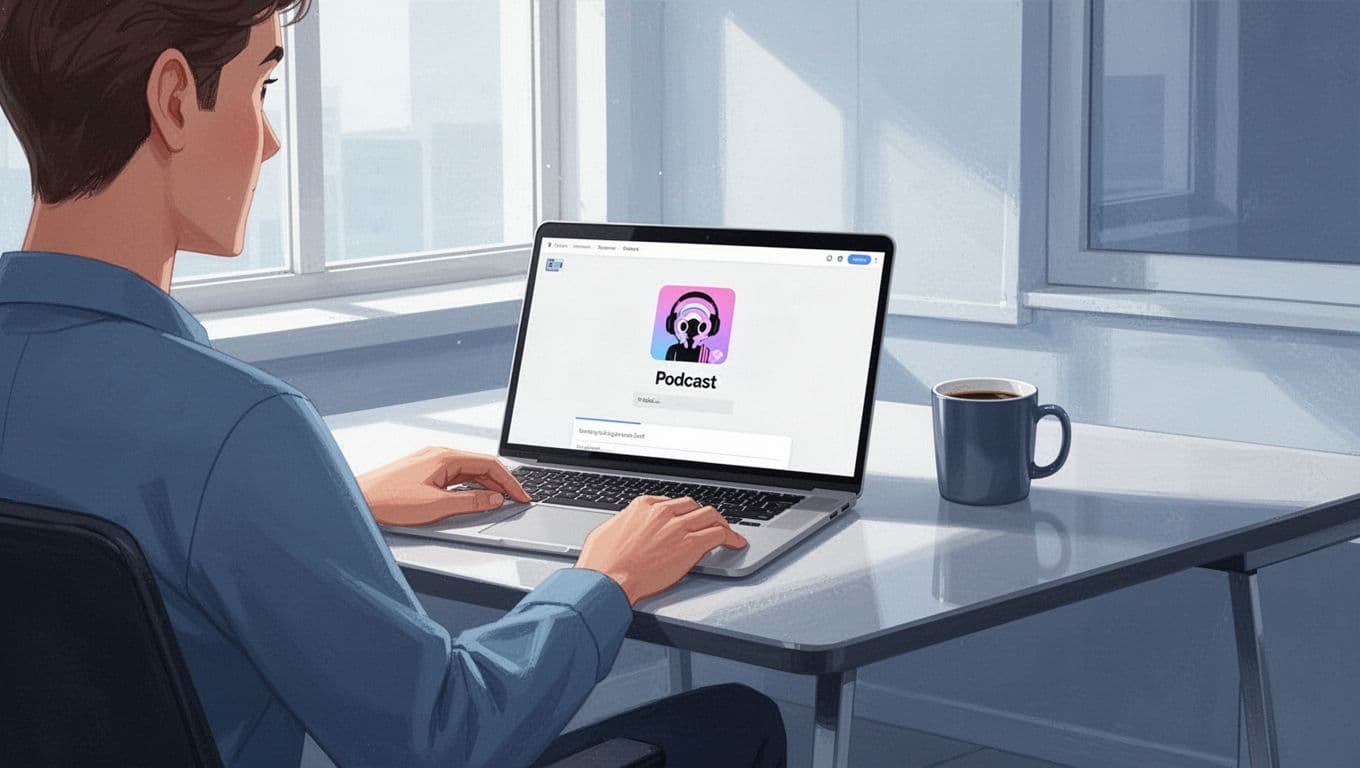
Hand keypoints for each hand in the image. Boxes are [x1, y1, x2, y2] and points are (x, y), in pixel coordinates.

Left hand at [356, 446, 530, 525]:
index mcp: (445, 457)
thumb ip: (470, 502)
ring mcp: (429, 462)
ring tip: (498, 502)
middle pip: (480, 466)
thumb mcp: (436, 506)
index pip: (489, 464)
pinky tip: (472, 499)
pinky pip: (454, 477)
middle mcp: (438, 454)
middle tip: (515, 501)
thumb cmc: (387, 501)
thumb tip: (494, 499)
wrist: (356, 501)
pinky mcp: (422, 472)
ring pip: (468, 472)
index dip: (510, 482)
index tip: (522, 496)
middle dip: (501, 483)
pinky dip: (469, 487)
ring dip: (485, 486)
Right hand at [575, 496, 747, 604]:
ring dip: (720, 523)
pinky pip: (719, 535)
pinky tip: (735, 543)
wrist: (608, 579)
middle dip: (702, 515)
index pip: (672, 502)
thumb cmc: (602, 562)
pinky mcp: (691, 545)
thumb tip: (626, 529)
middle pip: (693, 506)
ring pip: (710, 515)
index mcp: (643, 506)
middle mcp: (663, 512)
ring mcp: (678, 527)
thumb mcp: (607, 532)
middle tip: (708, 524)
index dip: (683, 512)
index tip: (687, 518)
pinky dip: (731, 537)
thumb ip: (623, 525)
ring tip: (726, 531)